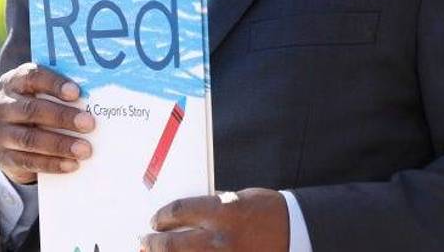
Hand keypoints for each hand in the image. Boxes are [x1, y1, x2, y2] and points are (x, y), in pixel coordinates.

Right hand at [0, 62, 95, 184]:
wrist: (9, 139)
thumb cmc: (38, 108)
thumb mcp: (43, 96)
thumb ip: (63, 94)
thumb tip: (99, 99)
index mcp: (14, 82)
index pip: (32, 76)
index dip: (54, 84)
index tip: (77, 93)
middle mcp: (2, 106)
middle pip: (32, 110)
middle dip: (63, 117)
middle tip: (89, 124)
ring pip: (30, 139)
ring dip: (60, 145)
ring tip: (85, 149)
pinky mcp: (3, 157)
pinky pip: (29, 161)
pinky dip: (53, 163)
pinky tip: (72, 164)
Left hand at [140, 189, 289, 251]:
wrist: (298, 235)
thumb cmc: (271, 213)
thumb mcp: (243, 198)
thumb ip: (215, 205)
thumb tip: (186, 214)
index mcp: (224, 212)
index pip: (179, 212)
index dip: (162, 217)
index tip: (155, 220)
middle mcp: (220, 239)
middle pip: (172, 244)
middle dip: (153, 244)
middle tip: (145, 242)